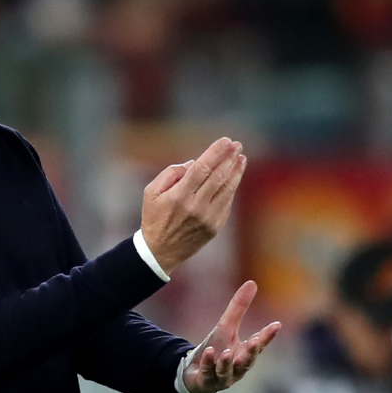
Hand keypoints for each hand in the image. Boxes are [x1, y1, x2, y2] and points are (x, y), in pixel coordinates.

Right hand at [141, 138, 245, 275]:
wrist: (160, 251)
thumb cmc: (154, 217)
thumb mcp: (151, 192)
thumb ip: (170, 173)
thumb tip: (194, 163)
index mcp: (179, 196)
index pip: (201, 168)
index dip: (216, 153)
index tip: (225, 141)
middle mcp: (196, 207)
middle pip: (218, 177)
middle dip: (229, 158)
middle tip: (237, 145)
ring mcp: (208, 218)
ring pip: (227, 189)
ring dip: (236, 172)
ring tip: (241, 158)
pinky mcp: (215, 226)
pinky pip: (227, 202)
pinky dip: (232, 187)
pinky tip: (234, 176)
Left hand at [182, 280, 280, 392]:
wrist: (195, 373)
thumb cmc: (216, 349)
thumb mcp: (226, 326)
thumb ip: (239, 307)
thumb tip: (252, 282)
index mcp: (244, 354)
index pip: (259, 344)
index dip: (267, 335)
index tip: (276, 324)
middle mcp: (236, 367)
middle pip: (246, 362)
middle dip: (250, 353)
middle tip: (254, 342)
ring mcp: (222, 377)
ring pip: (227, 371)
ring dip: (227, 362)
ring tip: (227, 352)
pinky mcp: (206, 382)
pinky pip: (208, 374)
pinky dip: (208, 363)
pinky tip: (208, 352)